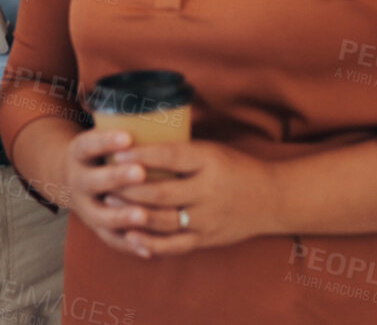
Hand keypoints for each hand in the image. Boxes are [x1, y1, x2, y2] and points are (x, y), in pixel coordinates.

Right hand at [54, 128, 157, 258]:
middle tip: (139, 173)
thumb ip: (118, 121)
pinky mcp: (97, 229)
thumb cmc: (96, 154)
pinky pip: (112, 240)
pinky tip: (148, 249)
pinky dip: (129, 245)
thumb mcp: (95, 135)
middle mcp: (77, 182)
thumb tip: (149, 93)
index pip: (88, 144)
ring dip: (121, 216)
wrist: (67, 180)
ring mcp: (85, 207)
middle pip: (93, 181)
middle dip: (115, 178)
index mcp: (78, 154)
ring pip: (101, 215)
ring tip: (142, 215)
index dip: (105, 141)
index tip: (127, 136)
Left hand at [106, 140, 277, 255]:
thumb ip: (180, 149)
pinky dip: (149, 242)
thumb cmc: (235, 168)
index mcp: (210, 162)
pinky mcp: (206, 240)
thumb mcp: (212, 150)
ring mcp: (207, 219)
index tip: (116, 152)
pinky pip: (174, 244)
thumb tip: (137, 131)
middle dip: (128, 187)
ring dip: (132, 212)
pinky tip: (129, 235)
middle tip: (104, 180)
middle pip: (161, 191)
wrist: (272, 200)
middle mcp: (209, 191)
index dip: (141, 155)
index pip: (171, 156)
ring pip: (163, 219)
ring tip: (109, 202)